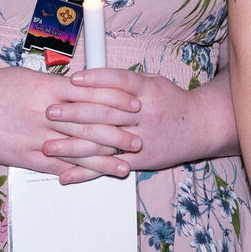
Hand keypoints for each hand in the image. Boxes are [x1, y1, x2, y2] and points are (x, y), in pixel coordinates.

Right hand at [0, 65, 129, 181]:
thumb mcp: (29, 77)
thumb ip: (57, 86)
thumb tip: (81, 86)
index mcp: (49, 89)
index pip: (92, 95)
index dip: (117, 101)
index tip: (135, 104)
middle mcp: (45, 113)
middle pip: (90, 124)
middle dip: (119, 132)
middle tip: (140, 137)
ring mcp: (34, 137)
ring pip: (77, 149)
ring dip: (104, 158)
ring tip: (127, 163)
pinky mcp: (22, 156)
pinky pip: (55, 166)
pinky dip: (77, 172)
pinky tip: (93, 176)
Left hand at [53, 69, 214, 177]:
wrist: (201, 127)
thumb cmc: (173, 102)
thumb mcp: (154, 83)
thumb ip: (126, 82)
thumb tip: (93, 77)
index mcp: (149, 91)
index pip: (120, 82)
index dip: (96, 80)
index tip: (73, 80)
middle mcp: (146, 114)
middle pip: (107, 113)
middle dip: (75, 113)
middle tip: (51, 111)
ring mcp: (143, 139)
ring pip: (104, 143)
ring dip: (73, 147)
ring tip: (49, 146)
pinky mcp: (140, 160)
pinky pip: (110, 167)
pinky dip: (86, 172)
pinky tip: (66, 174)